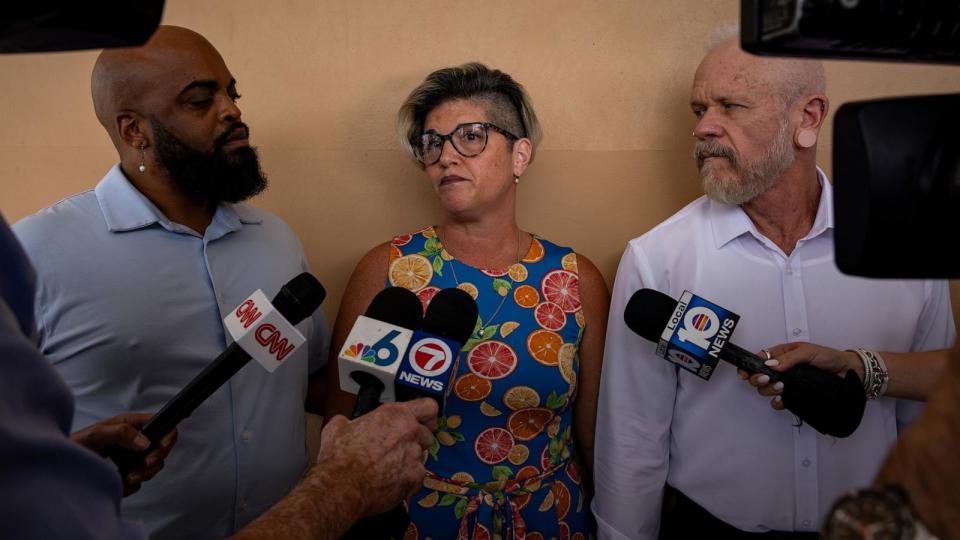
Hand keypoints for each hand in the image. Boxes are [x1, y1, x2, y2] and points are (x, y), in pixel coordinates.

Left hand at [71, 412, 177, 495]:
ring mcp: (131, 457)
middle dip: (154, 461)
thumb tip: (145, 442)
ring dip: (143, 474)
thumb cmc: (73, 446)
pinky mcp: (126, 473)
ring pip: (153, 467)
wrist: (58, 468)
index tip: (159, 450)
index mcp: (131, 424)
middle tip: (142, 468)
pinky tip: (119, 482)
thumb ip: (122, 433)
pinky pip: (139, 481)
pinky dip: (132, 485)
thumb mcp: (96, 435)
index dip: (167, 437)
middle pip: (161, 449)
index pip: (163, 425)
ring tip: (126, 478)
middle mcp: (134, 439)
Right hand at [315, 398, 437, 516]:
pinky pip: (417, 477)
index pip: (428, 406)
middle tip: (399, 448)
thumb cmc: (340, 458)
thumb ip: (350, 422)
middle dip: (415, 441)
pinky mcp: (415, 479)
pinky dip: (407, 480)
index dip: (426, 415)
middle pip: (427, 434)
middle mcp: (410, 433)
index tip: (423, 420)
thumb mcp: (338, 427)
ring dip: (410, 461)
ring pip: (422, 457)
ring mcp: (415, 456)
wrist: (341, 487)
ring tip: (390, 468)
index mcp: (394, 415)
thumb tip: (347, 424)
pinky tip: (390, 481)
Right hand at [737, 342, 861, 410]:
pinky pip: (779, 402)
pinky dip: (778, 402)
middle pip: (758, 377)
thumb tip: (770, 364)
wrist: (848, 372)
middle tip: (768, 380)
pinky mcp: (794, 396)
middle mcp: (781, 370)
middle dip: (759, 380)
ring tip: (783, 387)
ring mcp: (787, 383)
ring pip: (766, 390)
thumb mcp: (808, 351)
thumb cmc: (829, 358)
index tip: (745, 373)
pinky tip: (783, 399)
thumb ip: (788, 358)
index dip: (748, 367)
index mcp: (781, 355)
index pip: (758, 360)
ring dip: (770, 390)